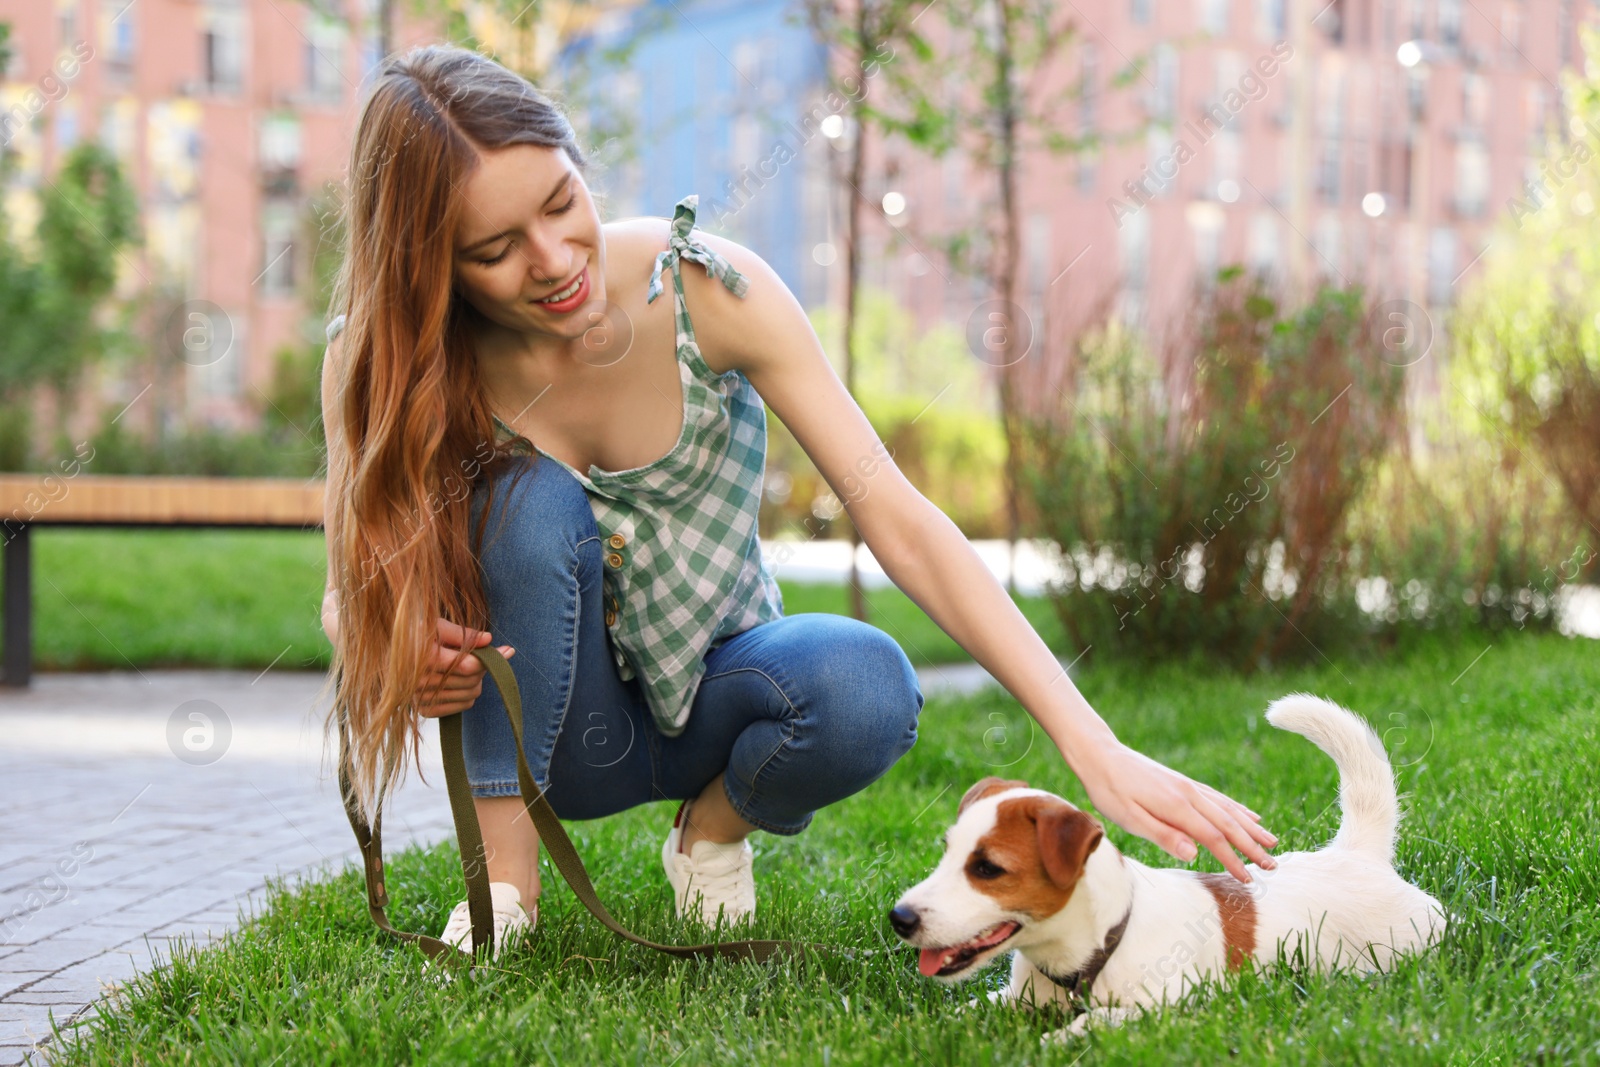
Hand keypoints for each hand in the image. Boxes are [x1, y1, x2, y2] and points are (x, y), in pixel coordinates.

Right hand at [414, 617, 514, 718]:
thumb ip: (462, 633)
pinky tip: (459, 681)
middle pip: (472, 679)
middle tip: (479, 655)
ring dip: (476, 680)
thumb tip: (488, 639)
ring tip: (466, 666)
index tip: (507, 650)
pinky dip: (468, 694)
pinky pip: (464, 705)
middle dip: (482, 666)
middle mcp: (420, 681)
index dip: (490, 658)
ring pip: (471, 693)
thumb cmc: (416, 636)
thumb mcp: (436, 625)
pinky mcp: (426, 710)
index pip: (468, 665)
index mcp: (423, 658)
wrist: (392, 658)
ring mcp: (422, 698)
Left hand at [1072, 737, 1277, 882]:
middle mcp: (1189, 794)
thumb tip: (1194, 854)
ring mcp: (1188, 787)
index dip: (1234, 860)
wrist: (1100, 755)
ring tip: (1272, 843)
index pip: (1214, 839)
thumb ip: (1162, 835)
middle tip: (1274, 867)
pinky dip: (1237, 809)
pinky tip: (1249, 816)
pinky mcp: (1183, 783)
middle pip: (1228, 824)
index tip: (1250, 880)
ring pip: (1228, 810)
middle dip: (1253, 846)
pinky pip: (1218, 798)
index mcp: (1177, 807)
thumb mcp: (1128, 818)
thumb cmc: (1109, 791)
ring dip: (1251, 828)